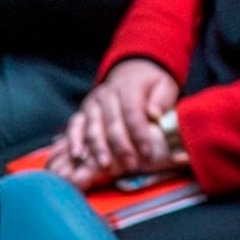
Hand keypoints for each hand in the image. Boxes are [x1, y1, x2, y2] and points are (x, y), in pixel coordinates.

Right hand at [51, 58, 182, 188]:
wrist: (131, 74)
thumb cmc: (150, 86)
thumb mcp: (164, 86)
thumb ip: (161, 100)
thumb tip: (154, 113)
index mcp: (128, 86)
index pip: (132, 111)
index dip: (139, 133)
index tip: (147, 152)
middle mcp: (106, 93)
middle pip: (111, 122)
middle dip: (121, 146)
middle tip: (130, 165)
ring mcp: (91, 103)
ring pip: (92, 127)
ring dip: (98, 148)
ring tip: (106, 165)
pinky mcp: (81, 112)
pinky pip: (75, 128)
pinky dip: (74, 142)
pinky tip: (78, 156)